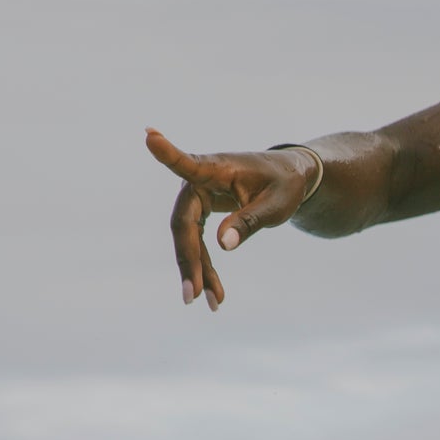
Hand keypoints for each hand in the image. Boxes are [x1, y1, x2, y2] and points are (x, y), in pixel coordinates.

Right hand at [145, 129, 313, 308]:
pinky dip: (206, 267)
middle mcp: (199, 181)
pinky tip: (214, 295)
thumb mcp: (276, 205)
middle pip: (184, 223)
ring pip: (189, 238)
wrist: (289, 178)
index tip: (150, 137)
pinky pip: (199, 242)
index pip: (188, 164)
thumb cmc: (284, 184)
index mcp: (216, 168)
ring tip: (210, 303)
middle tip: (191, 295)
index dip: (168, 154)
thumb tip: (223, 245)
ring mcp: (197, 197)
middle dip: (188, 260)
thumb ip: (250, 221)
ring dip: (197, 271)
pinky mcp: (201, 212)